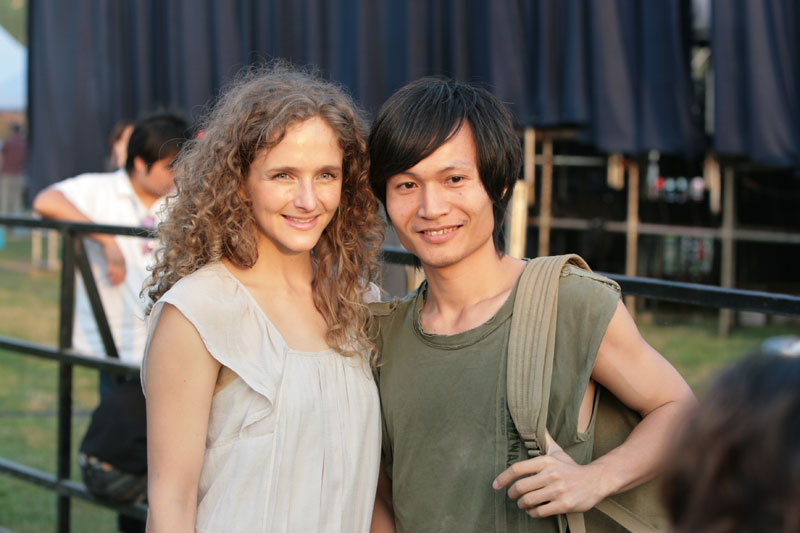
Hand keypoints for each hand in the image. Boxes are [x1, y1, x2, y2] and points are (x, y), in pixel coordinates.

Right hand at [101, 239, 125, 284]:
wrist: (108, 241)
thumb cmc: (112, 248)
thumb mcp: (117, 255)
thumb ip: (119, 261)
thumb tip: (117, 267)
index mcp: (124, 260)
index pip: (125, 271)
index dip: (123, 277)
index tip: (121, 281)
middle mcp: (121, 260)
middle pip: (121, 272)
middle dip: (119, 279)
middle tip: (116, 284)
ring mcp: (116, 260)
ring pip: (116, 271)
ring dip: (114, 278)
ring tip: (112, 282)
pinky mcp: (110, 258)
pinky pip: (111, 266)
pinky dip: (110, 272)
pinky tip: (108, 275)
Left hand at [492, 432, 606, 517]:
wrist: (596, 480)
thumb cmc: (572, 467)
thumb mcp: (557, 451)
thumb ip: (545, 439)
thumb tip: (536, 422)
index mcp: (546, 461)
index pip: (517, 469)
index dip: (503, 478)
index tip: (495, 485)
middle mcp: (551, 474)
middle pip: (520, 487)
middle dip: (512, 494)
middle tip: (512, 496)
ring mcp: (558, 490)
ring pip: (528, 501)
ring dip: (521, 505)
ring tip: (522, 504)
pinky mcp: (564, 504)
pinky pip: (540, 512)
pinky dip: (532, 513)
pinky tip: (533, 510)